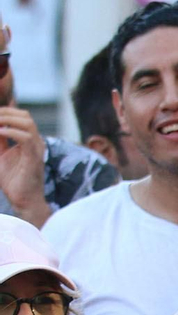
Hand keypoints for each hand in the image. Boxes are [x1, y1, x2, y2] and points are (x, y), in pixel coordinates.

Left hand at [0, 105, 48, 224]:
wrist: (23, 201)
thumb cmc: (13, 181)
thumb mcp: (1, 155)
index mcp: (30, 141)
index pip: (21, 117)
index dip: (5, 113)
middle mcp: (36, 143)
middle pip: (25, 116)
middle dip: (5, 113)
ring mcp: (37, 150)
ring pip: (27, 123)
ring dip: (7, 120)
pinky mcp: (34, 158)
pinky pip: (25, 138)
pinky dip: (11, 132)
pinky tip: (1, 133)